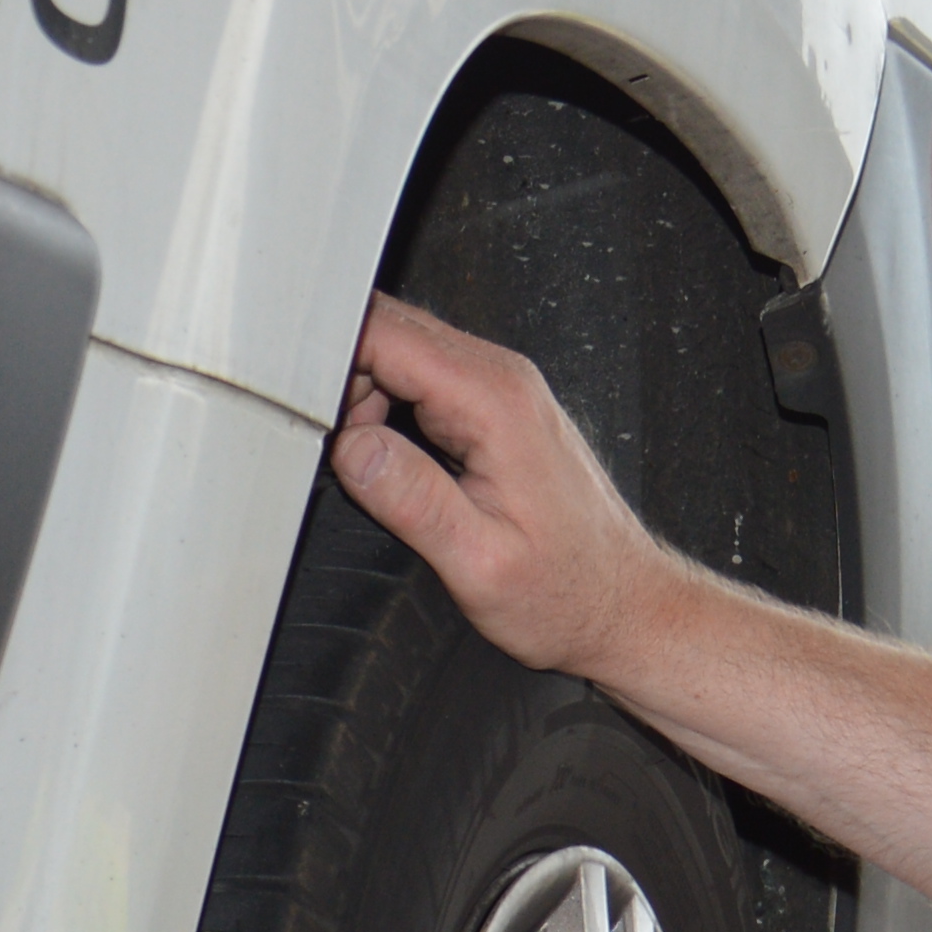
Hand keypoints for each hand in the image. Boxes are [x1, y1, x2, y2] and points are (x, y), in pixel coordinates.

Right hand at [333, 295, 682, 679]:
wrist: (620, 603)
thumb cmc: (566, 591)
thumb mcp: (477, 562)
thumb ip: (411, 499)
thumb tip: (353, 448)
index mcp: (496, 402)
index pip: (386, 333)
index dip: (333, 366)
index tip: (312, 414)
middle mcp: (503, 380)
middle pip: (389, 328)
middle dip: (344, 379)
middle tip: (339, 451)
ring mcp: (502, 388)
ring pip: (402, 351)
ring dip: (366, 397)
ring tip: (372, 467)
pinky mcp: (496, 407)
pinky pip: (424, 379)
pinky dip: (392, 409)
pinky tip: (396, 462)